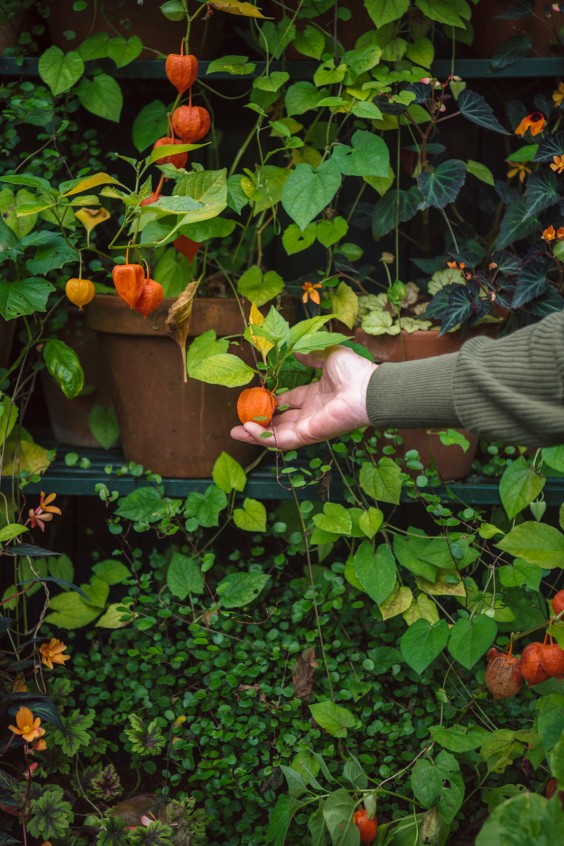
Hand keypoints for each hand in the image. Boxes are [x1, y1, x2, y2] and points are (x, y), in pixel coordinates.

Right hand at [230, 346, 377, 450]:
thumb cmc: (353, 372)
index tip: (255, 399)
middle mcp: (311, 413)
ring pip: (277, 435)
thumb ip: (309, 356)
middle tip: (240, 420)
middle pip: (279, 422)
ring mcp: (309, 426)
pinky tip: (248, 429)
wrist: (367, 388)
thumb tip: (295, 349)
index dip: (272, 403)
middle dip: (259, 423)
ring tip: (235, 431)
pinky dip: (264, 437)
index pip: (289, 403)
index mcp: (315, 396)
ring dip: (256, 435)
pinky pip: (282, 440)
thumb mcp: (326, 356)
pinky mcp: (308, 435)